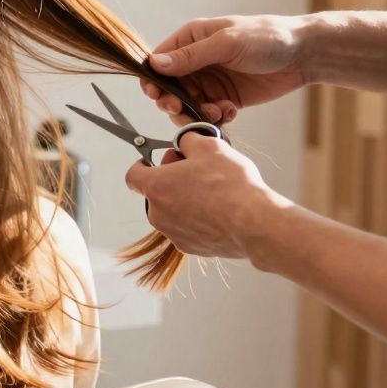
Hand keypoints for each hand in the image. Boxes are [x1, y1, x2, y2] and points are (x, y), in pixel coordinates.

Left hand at [124, 132, 290, 260]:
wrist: (254, 223)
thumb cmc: (230, 185)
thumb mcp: (208, 146)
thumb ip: (188, 140)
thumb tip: (184, 142)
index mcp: (156, 187)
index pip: (132, 176)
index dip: (142, 165)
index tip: (152, 162)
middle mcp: (158, 214)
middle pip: (155, 192)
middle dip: (170, 179)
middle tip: (193, 169)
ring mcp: (174, 233)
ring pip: (172, 211)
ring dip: (184, 199)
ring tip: (211, 190)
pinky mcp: (191, 247)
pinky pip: (187, 228)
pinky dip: (197, 218)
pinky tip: (218, 210)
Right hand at [140, 15, 311, 124]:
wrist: (303, 54)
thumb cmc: (266, 38)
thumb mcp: (226, 43)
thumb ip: (190, 56)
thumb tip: (155, 64)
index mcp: (191, 39)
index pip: (158, 62)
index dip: (153, 81)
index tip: (158, 96)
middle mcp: (196, 61)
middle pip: (169, 88)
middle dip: (174, 102)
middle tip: (182, 110)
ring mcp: (210, 81)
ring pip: (187, 105)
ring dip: (196, 112)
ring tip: (216, 111)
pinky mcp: (224, 98)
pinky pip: (208, 113)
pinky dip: (215, 117)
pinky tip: (230, 111)